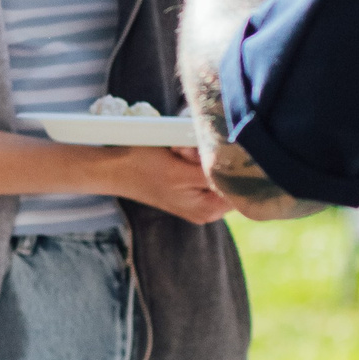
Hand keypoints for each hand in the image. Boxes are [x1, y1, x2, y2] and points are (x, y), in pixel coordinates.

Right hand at [103, 144, 233, 224]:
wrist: (113, 168)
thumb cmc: (142, 167)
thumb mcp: (180, 171)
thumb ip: (214, 175)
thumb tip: (245, 169)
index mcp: (209, 210)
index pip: (243, 185)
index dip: (230, 162)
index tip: (209, 151)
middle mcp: (208, 209)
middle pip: (230, 175)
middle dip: (214, 156)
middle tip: (186, 149)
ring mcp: (199, 198)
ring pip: (217, 167)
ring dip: (202, 153)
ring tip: (178, 150)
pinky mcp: (190, 186)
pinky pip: (204, 166)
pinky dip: (194, 155)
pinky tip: (177, 151)